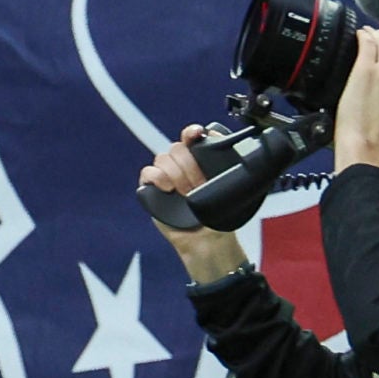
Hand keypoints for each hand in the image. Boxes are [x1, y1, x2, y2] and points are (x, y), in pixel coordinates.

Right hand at [139, 125, 251, 281]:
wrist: (208, 245)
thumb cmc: (220, 221)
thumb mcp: (230, 193)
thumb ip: (226, 173)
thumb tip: (229, 156)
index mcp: (201, 163)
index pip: (193, 138)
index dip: (192, 132)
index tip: (198, 134)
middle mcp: (182, 168)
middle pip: (176, 148)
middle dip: (189, 166)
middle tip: (198, 186)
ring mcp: (166, 178)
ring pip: (162, 158)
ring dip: (175, 174)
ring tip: (185, 193)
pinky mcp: (151, 191)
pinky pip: (148, 173)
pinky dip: (156, 177)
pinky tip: (167, 188)